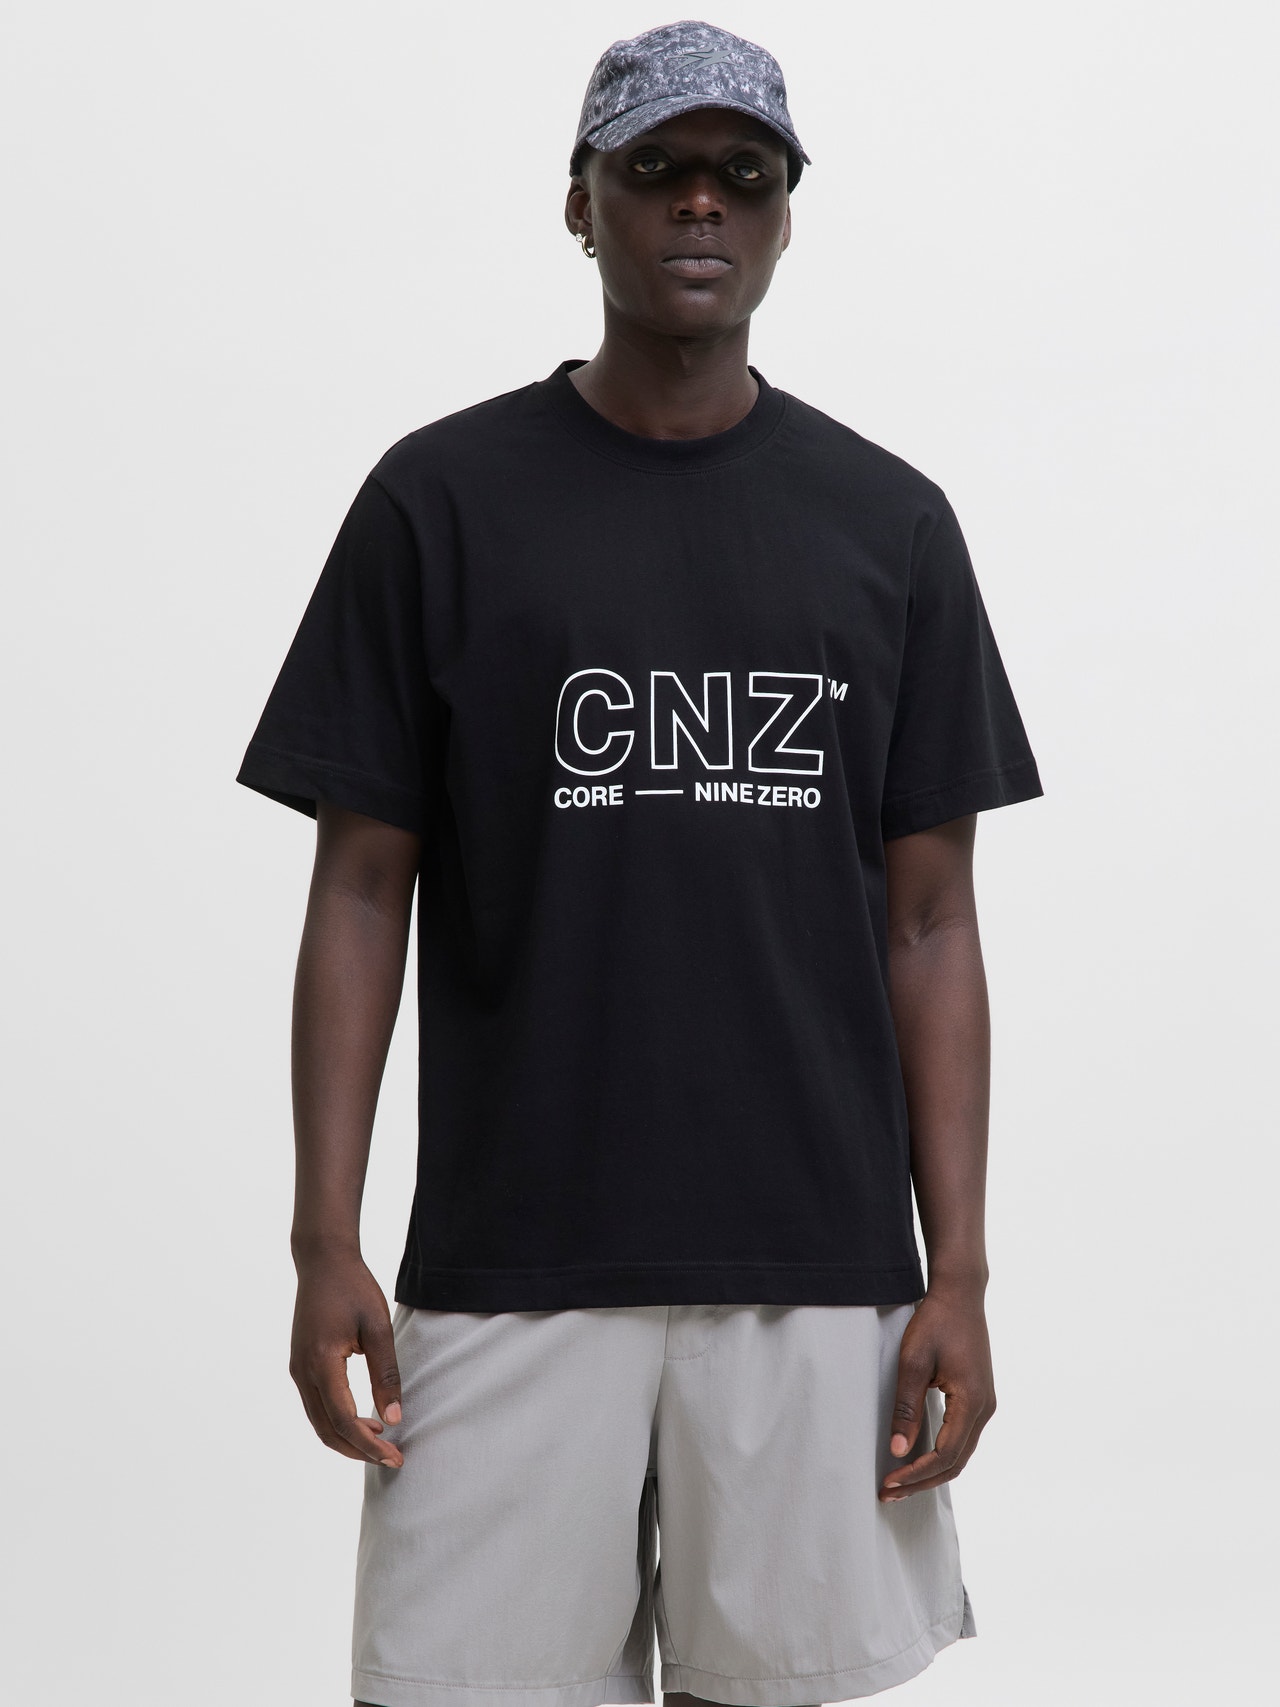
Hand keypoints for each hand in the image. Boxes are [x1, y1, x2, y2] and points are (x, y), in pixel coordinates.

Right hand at [289, 1253, 404, 1467]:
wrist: (323, 1261)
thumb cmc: (354, 1289)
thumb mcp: (378, 1328)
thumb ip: (386, 1374)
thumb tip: (395, 1418)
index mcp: (321, 1364)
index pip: (344, 1421)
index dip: (370, 1445)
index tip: (396, 1456)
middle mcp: (302, 1373)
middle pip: (327, 1430)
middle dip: (358, 1451)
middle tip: (391, 1458)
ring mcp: (297, 1370)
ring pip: (319, 1422)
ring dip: (347, 1438)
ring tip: (382, 1441)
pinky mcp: (300, 1365)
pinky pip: (316, 1406)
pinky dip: (337, 1421)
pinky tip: (364, 1419)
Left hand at [880, 1284, 994, 1501]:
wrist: (960, 1294)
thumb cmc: (936, 1322)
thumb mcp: (913, 1363)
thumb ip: (907, 1408)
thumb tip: (898, 1451)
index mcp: (972, 1402)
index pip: (945, 1455)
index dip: (915, 1474)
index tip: (888, 1482)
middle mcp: (985, 1409)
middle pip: (956, 1463)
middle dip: (922, 1481)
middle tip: (889, 1493)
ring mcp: (985, 1404)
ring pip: (960, 1453)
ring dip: (931, 1471)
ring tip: (899, 1482)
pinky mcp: (978, 1398)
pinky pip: (962, 1438)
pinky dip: (940, 1454)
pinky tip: (918, 1458)